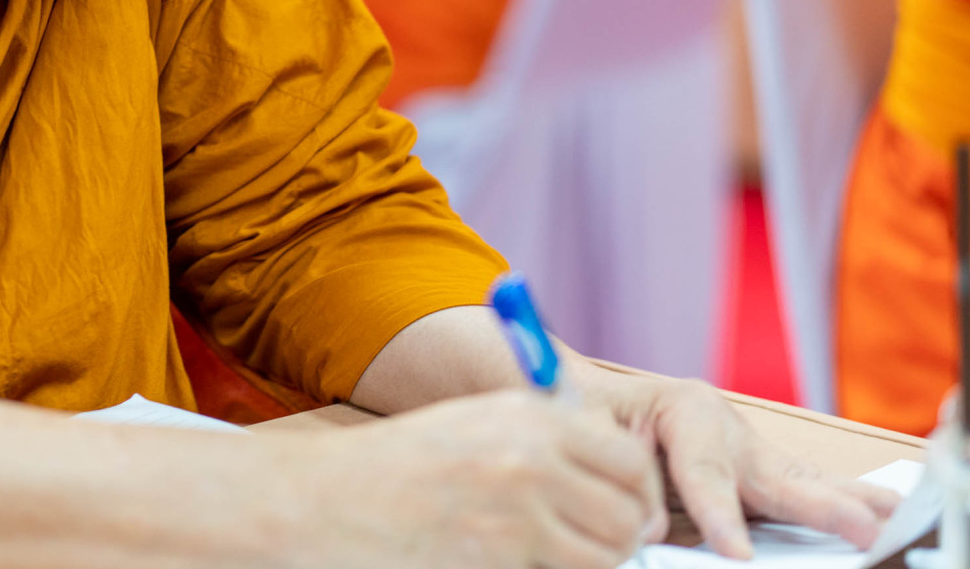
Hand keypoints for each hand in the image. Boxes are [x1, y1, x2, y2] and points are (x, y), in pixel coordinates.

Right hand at [301, 389, 664, 568]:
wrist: (328, 500)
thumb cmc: (400, 467)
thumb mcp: (476, 426)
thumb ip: (545, 441)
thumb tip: (622, 480)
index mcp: (531, 417)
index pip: (632, 462)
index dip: (641, 498)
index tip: (633, 519)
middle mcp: (533, 458)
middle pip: (629, 516)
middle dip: (621, 541)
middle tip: (593, 549)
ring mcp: (516, 512)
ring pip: (605, 557)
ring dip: (588, 564)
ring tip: (548, 556)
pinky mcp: (499, 557)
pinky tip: (512, 562)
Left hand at [577, 364, 900, 557]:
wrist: (581, 396)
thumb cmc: (584, 413)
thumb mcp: (590, 435)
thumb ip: (628, 478)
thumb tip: (659, 528)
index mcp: (684, 408)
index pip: (705, 469)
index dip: (721, 512)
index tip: (737, 552)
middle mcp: (726, 425)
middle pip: (775, 473)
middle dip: (820, 506)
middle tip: (861, 532)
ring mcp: (749, 447)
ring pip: (802, 480)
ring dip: (849, 504)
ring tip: (892, 522)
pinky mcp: (758, 470)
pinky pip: (804, 488)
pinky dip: (844, 501)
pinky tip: (882, 513)